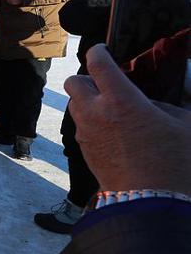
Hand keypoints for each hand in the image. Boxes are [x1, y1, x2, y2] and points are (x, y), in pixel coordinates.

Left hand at [65, 44, 190, 194]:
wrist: (152, 203)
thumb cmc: (174, 163)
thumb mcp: (183, 125)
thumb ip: (166, 105)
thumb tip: (149, 102)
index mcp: (120, 101)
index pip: (98, 63)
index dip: (98, 52)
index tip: (102, 50)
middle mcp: (95, 114)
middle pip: (74, 82)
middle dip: (87, 78)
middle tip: (107, 85)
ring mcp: (86, 134)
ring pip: (75, 105)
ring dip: (88, 101)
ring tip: (113, 110)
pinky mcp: (85, 151)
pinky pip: (81, 127)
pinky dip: (91, 122)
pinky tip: (114, 132)